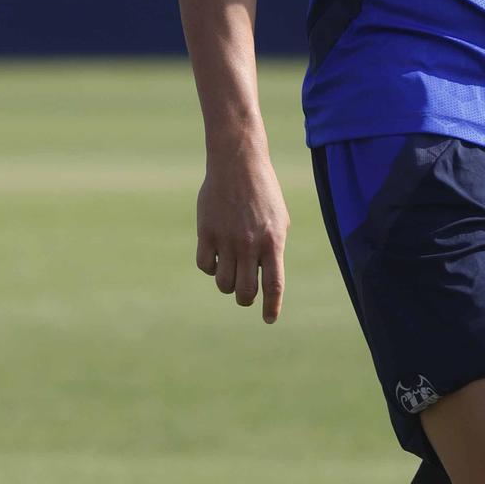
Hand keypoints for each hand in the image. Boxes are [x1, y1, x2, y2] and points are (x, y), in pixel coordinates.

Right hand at [195, 147, 289, 321]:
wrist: (238, 164)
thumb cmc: (263, 193)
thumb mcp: (279, 220)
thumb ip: (273, 249)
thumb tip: (264, 278)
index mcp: (273, 241)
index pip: (273, 285)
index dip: (271, 307)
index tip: (269, 319)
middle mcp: (250, 244)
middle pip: (245, 291)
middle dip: (246, 299)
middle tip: (245, 295)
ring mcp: (227, 239)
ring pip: (223, 283)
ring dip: (227, 285)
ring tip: (231, 273)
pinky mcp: (206, 233)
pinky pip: (205, 266)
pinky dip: (210, 268)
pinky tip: (216, 257)